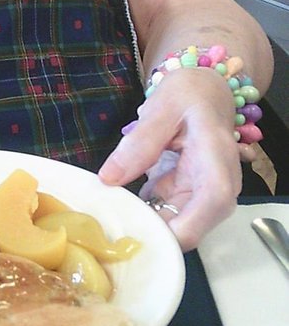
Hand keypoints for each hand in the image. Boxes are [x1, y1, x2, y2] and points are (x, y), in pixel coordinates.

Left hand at [98, 68, 242, 248]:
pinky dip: (142, 214)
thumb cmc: (190, 94)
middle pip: (193, 225)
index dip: (184, 227)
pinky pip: (164, 215)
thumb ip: (139, 142)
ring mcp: (202, 194)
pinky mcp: (186, 195)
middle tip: (111, 228)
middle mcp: (217, 184)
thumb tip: (109, 178)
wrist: (204, 92)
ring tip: (109, 218)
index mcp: (217, 159)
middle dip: (154, 234)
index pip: (213, 202)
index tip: (145, 233)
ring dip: (144, 226)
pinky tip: (118, 207)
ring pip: (175, 226)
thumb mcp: (162, 107)